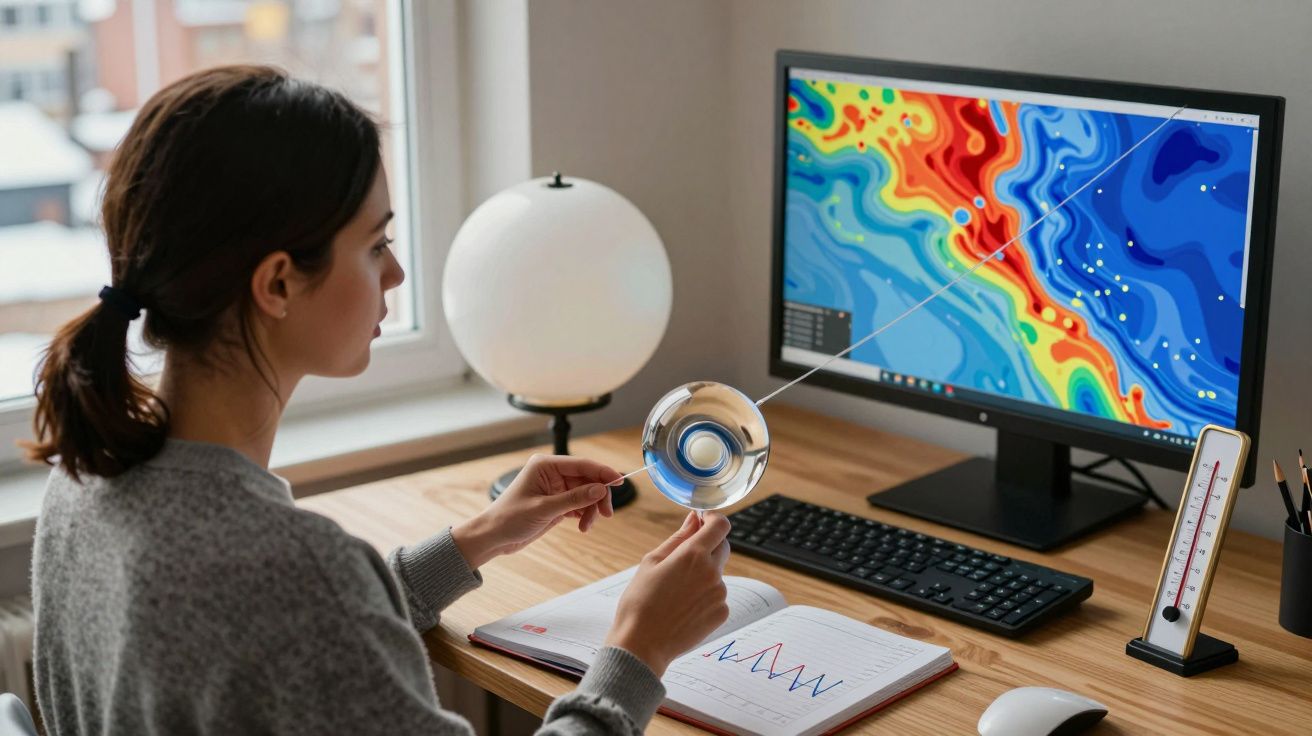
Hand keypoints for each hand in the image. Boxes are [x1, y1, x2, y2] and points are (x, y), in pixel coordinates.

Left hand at [452, 454, 621, 567]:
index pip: (582, 464)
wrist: (493, 537)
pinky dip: (585, 515)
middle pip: (588, 479)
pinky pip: (580, 504)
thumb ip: (574, 499)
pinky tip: (582, 526)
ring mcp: (556, 488)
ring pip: (587, 493)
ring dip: (592, 509)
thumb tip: (601, 489)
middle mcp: (552, 473)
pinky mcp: (557, 502)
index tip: (620, 482)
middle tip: (606, 514)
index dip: (603, 472)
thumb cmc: (509, 518)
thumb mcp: (544, 509)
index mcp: (545, 465)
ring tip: (588, 526)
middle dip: (598, 496)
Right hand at [604, 512, 731, 676]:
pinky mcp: (722, 613)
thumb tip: (694, 520)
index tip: (703, 521)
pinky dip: (705, 595)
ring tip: (677, 591)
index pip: (720, 525)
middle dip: (708, 545)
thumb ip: (678, 538)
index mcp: (694, 555)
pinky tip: (684, 606)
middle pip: (722, 546)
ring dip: (704, 573)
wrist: (642, 644)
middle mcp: (713, 572)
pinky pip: (717, 595)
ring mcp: (720, 594)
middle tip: (684, 558)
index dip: (713, 519)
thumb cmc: (640, 601)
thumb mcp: (652, 562)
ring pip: (718, 573)